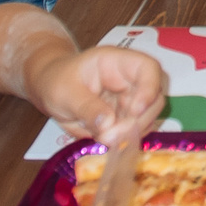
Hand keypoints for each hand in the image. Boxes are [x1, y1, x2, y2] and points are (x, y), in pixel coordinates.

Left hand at [24, 43, 168, 149]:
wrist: (50, 89)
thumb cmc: (56, 81)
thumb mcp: (65, 93)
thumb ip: (87, 108)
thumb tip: (109, 125)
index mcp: (118, 62)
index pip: (148, 68)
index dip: (149, 89)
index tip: (134, 111)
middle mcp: (130, 80)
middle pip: (154, 97)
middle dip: (138, 120)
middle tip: (112, 137)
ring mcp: (129, 100)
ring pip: (148, 117)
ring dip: (131, 133)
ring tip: (104, 139)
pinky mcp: (125, 118)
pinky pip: (135, 131)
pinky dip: (125, 141)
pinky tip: (107, 143)